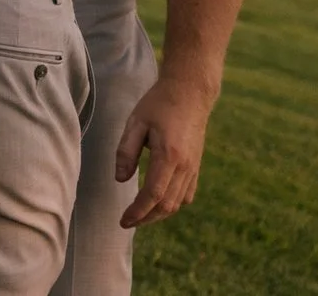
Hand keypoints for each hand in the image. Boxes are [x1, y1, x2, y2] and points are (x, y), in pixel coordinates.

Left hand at [115, 71, 216, 227]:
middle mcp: (185, 167)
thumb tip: (120, 179)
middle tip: (127, 222)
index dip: (138, 211)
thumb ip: (126, 151)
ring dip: (158, 214)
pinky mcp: (196, 166)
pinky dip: (173, 204)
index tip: (124, 220)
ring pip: (178, 203)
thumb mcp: (136, 122)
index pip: (154, 194)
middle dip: (146, 218)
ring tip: (139, 216)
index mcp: (169, 155)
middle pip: (167, 205)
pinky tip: (158, 204)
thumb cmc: (158, 105)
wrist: (190, 94)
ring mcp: (194, 168)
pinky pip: (187, 194)